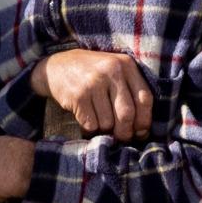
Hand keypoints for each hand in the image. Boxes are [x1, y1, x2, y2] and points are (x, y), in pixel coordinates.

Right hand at [34, 48, 154, 139]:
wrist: (56, 67)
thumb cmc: (92, 73)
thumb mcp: (114, 71)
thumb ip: (130, 91)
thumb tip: (142, 130)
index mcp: (126, 64)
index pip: (145, 99)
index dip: (144, 120)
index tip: (140, 132)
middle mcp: (112, 71)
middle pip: (127, 114)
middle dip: (125, 132)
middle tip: (121, 138)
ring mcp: (94, 83)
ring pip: (107, 123)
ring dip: (104, 130)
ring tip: (98, 122)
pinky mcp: (78, 96)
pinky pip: (90, 124)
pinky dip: (89, 129)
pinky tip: (86, 120)